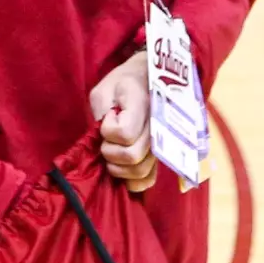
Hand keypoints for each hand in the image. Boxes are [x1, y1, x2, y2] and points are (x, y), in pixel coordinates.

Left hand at [89, 50, 156, 192]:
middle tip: (106, 139)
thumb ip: (101, 110)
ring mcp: (162, 144)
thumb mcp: (104, 90)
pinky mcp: (160, 157)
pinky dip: (133, 181)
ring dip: (119, 167)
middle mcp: (158, 127)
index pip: (125, 133)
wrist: (146, 81)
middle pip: (132, 155)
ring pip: (140, 170)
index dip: (108, 131)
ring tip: (114, 150)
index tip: (108, 117)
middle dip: (110, 152)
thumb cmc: (121, 85)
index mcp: (143, 105)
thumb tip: (103, 135)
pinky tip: (123, 170)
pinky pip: (149, 179)